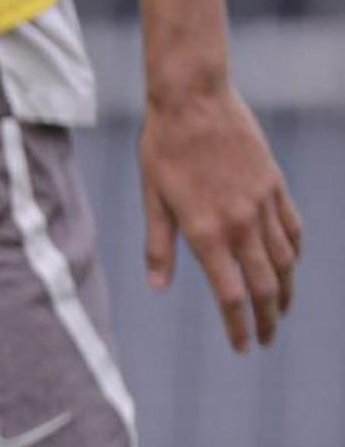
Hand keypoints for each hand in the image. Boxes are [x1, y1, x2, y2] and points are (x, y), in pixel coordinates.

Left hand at [140, 78, 300, 350]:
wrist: (194, 100)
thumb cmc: (163, 148)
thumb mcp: (152, 198)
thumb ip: (159, 246)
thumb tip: (158, 289)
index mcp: (206, 231)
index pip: (230, 294)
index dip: (238, 326)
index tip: (242, 347)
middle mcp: (241, 223)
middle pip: (265, 285)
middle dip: (267, 319)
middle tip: (264, 340)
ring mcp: (263, 204)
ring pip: (286, 261)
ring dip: (286, 291)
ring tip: (280, 310)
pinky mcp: (275, 185)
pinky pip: (293, 229)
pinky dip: (295, 253)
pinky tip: (290, 265)